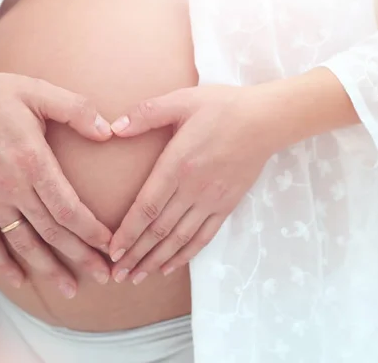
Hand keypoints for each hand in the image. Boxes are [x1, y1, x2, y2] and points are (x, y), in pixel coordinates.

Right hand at [0, 72, 113, 297]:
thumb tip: (108, 132)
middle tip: (104, 275)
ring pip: (24, 244)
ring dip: (48, 268)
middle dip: (81, 256)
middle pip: (53, 233)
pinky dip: (3, 263)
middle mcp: (13, 189)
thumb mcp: (37, 91)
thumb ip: (76, 110)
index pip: (69, 209)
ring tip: (69, 288)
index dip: (92, 232)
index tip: (111, 246)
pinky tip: (18, 280)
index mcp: (33, 163)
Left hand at [107, 85, 278, 284]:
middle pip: (159, 229)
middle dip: (135, 254)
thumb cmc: (222, 107)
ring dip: (156, 260)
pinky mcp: (227, 204)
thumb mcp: (181, 100)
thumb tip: (114, 127)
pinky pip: (204, 236)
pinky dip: (186, 254)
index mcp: (177, 164)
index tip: (111, 251)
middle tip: (117, 274)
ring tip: (137, 276)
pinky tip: (170, 266)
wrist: (266, 120)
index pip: (146, 207)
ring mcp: (211, 200)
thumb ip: (146, 114)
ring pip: (179, 238)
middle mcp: (193, 188)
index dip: (127, 232)